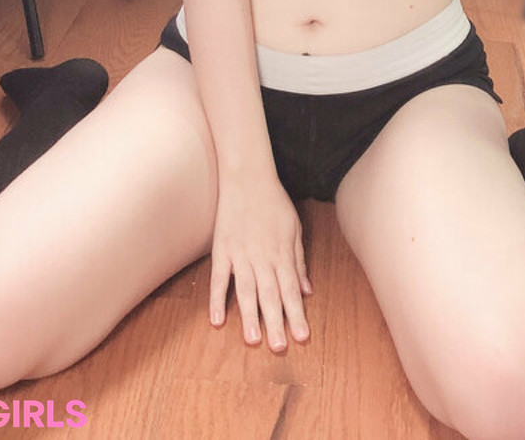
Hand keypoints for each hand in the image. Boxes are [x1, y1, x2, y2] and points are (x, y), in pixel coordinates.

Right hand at [209, 174, 312, 351]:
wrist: (247, 177)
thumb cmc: (274, 202)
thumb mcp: (294, 228)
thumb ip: (299, 261)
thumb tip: (307, 290)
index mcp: (282, 253)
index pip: (291, 290)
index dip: (297, 314)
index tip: (302, 337)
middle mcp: (262, 257)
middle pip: (270, 295)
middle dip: (276, 323)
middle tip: (280, 347)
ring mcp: (240, 254)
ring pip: (246, 291)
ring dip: (250, 316)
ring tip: (253, 341)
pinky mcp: (221, 250)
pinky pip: (219, 279)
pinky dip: (217, 299)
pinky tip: (217, 320)